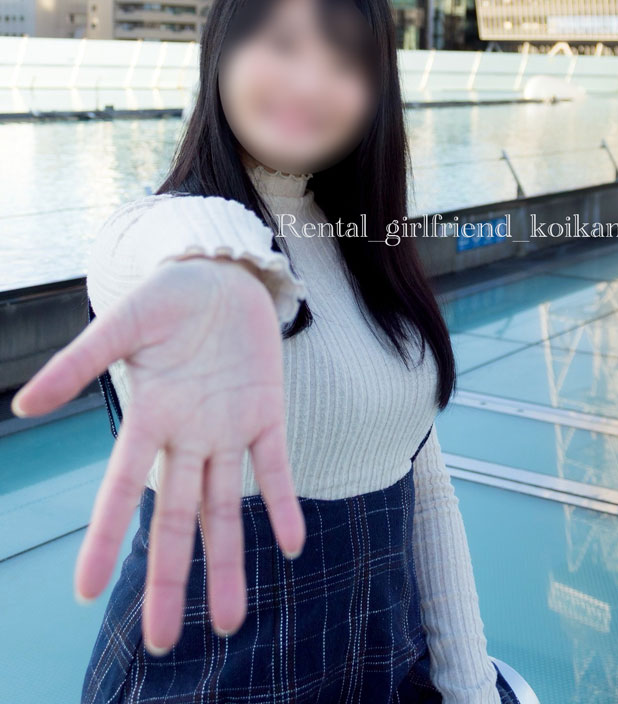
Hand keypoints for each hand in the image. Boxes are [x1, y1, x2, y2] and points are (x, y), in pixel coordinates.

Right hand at [10, 255, 305, 653]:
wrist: (220, 272)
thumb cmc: (166, 298)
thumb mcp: (121, 324)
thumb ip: (79, 362)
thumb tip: (24, 405)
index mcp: (148, 417)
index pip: (122, 488)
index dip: (107, 536)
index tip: (86, 592)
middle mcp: (187, 435)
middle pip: (179, 517)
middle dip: (174, 577)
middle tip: (166, 642)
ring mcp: (228, 427)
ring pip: (226, 506)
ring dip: (230, 560)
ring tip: (232, 622)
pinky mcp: (266, 411)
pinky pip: (274, 465)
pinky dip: (283, 502)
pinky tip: (292, 544)